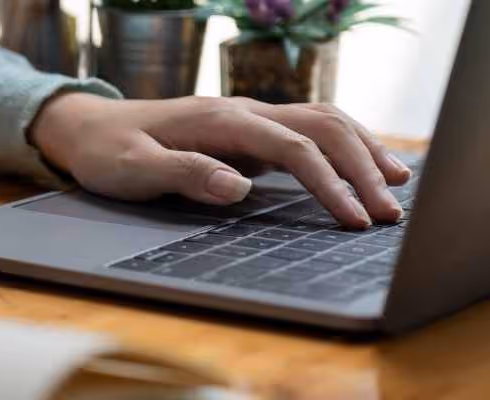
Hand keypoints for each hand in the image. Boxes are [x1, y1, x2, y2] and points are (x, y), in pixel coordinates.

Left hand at [29, 93, 412, 228]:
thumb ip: (184, 174)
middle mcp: (243, 111)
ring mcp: (250, 118)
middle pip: (321, 127)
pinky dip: (345, 146)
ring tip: (399, 186)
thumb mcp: (133, 170)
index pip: (292, 146)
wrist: (89, 128)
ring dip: (363, 151)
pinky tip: (368, 167)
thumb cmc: (108, 153)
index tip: (353, 218)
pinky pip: (310, 131)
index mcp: (220, 120)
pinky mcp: (250, 132)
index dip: (328, 181)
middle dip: (362, 167)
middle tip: (390, 213)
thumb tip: (238, 188)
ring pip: (323, 122)